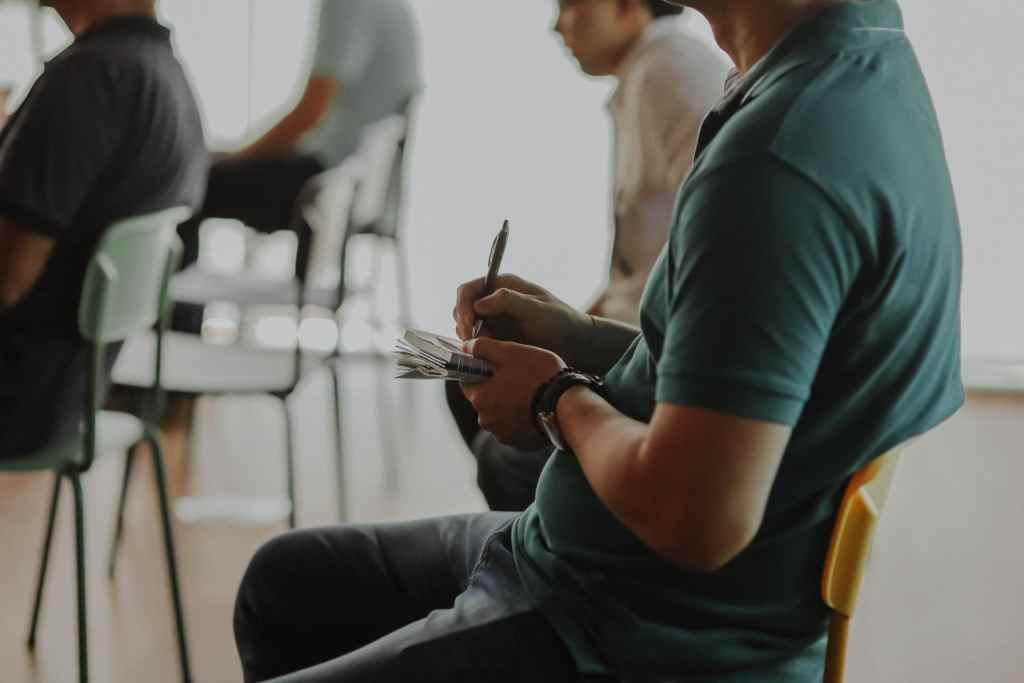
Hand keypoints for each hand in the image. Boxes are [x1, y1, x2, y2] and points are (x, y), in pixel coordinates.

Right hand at [453, 273, 590, 357]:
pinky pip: (476, 340)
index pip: (469, 289)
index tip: (469, 323)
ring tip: (482, 348)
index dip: (463, 305)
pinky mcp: (496, 337)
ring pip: (466, 326)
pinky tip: (487, 353)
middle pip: (462, 308)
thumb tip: (479, 303)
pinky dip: (475, 347)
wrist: (573, 343)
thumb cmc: (559, 321)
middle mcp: (494, 300)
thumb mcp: (536, 309)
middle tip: (472, 340)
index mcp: (502, 286)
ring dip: (468, 337)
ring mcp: (494, 319)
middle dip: (463, 323)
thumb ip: (509, 301)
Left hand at [460, 337, 565, 448]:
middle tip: (519, 376)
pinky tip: (536, 408)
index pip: (467, 380)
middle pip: (484, 398)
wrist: (568, 406)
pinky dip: (521, 418)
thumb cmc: (539, 375)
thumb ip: (484, 348)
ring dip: (508, 405)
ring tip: (531, 393)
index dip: (480, 369)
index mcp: (480, 398)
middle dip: (496, 388)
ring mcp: (503, 434)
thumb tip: (466, 347)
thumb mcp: (510, 352)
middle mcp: (486, 420)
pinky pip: (514, 427)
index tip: (496, 365)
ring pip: (499, 414)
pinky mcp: (520, 443)